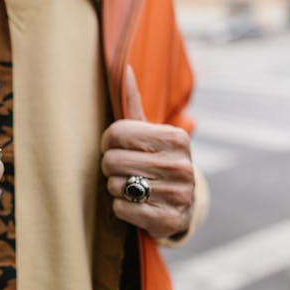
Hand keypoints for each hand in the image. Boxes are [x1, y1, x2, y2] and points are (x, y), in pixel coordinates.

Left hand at [101, 66, 194, 239]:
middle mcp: (181, 165)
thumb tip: (125, 69)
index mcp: (175, 138)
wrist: (182, 203)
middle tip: (124, 169)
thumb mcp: (150, 132)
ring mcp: (178, 194)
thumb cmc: (156, 161)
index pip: (116, 133)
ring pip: (115, 185)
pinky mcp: (169, 220)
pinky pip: (121, 209)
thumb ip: (133, 103)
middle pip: (111, 160)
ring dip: (116, 187)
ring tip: (133, 185)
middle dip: (111, 166)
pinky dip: (122, 208)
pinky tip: (137, 203)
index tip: (116, 146)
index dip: (107, 142)